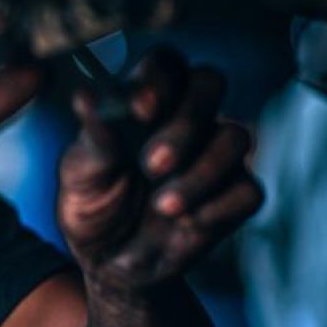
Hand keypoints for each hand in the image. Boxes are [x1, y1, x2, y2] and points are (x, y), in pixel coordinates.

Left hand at [58, 48, 264, 299]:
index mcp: (145, 103)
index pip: (165, 63)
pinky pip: (247, 189)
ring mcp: (215, 155)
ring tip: (161, 206)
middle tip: (151, 163)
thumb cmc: (92, 205)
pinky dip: (214, 208)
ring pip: (236, 137)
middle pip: (210, 83)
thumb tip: (86, 97)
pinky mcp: (235, 196)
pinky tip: (182, 223)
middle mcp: (186, 119)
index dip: (159, 78)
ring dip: (200, 173)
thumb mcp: (80, 173)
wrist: (108, 263)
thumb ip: (93, 137)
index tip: (139, 110)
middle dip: (185, 121)